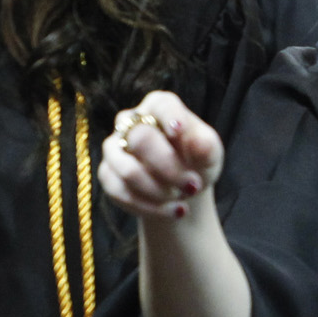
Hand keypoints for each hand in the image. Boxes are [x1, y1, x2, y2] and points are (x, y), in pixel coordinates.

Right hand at [100, 90, 223, 225]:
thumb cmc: (197, 161)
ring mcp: (114, 147)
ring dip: (157, 191)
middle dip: (168, 168)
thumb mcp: (210, 153)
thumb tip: (198, 140)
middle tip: (193, 186)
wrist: (181, 187)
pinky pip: (119, 191)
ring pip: (127, 171)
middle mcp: (130, 121)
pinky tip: (172, 211)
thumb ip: (206, 145)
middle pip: (140, 140)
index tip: (178, 131)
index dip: (168, 116)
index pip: (161, 105)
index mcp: (159, 106)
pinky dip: (148, 206)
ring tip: (182, 202)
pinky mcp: (107, 173)